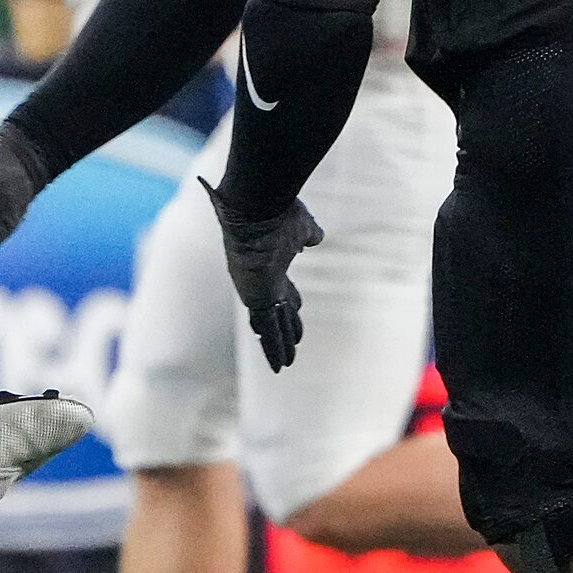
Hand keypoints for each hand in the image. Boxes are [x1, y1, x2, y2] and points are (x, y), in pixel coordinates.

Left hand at [201, 183, 323, 370]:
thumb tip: (316, 238)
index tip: (298, 309)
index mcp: (269, 263)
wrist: (257, 206)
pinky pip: (266, 329)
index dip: (291, 300)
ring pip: (270, 324)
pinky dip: (273, 348)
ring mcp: (256, 290)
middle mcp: (259, 279)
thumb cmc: (277, 209)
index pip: (282, 288)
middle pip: (277, 308)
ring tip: (287, 363)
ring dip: (280, 345)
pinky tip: (280, 365)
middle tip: (294, 341)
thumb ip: (307, 234)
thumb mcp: (301, 225)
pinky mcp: (256, 298)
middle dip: (286, 326)